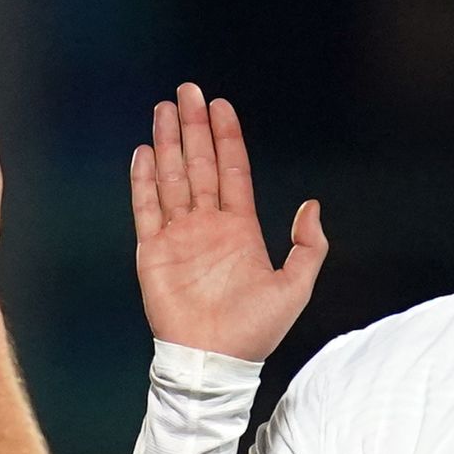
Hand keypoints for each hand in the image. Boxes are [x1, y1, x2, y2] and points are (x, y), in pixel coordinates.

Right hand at [131, 84, 325, 361]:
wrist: (214, 362)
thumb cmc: (255, 331)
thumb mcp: (295, 287)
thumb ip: (308, 247)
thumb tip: (311, 205)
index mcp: (240, 229)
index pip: (232, 170)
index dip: (227, 137)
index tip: (221, 105)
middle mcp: (207, 226)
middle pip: (199, 164)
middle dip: (193, 127)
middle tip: (188, 91)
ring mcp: (178, 237)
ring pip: (171, 178)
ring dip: (167, 144)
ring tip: (163, 110)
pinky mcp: (153, 252)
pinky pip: (146, 209)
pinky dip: (143, 181)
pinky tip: (143, 153)